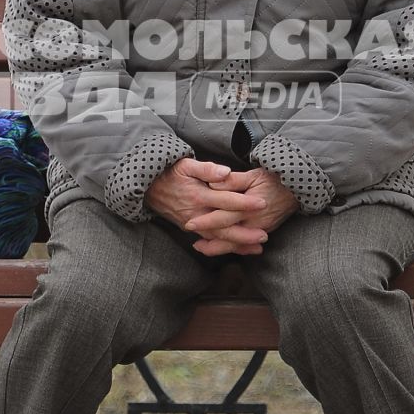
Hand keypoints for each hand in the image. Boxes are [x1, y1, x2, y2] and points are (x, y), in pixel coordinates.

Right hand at [145, 159, 268, 256]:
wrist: (149, 187)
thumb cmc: (170, 173)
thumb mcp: (186, 164)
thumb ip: (206, 169)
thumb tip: (225, 172)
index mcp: (197, 195)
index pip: (225, 200)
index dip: (244, 203)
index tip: (263, 203)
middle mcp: (196, 213)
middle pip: (223, 227)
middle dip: (244, 233)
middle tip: (264, 234)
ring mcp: (193, 223)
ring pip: (218, 238)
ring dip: (238, 244)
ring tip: (258, 247)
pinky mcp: (193, 229)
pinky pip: (211, 241)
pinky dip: (226, 246)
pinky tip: (241, 249)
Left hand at [182, 168, 298, 254]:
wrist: (298, 188)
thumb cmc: (274, 179)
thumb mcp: (254, 175)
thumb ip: (233, 180)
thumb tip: (213, 184)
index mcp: (249, 207)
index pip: (223, 217)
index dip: (206, 222)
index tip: (190, 223)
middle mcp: (255, 222)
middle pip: (228, 237)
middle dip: (210, 243)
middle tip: (194, 245)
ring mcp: (261, 228)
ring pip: (237, 244)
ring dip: (219, 248)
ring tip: (203, 248)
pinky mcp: (265, 230)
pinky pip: (246, 243)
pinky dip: (233, 247)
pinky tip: (222, 246)